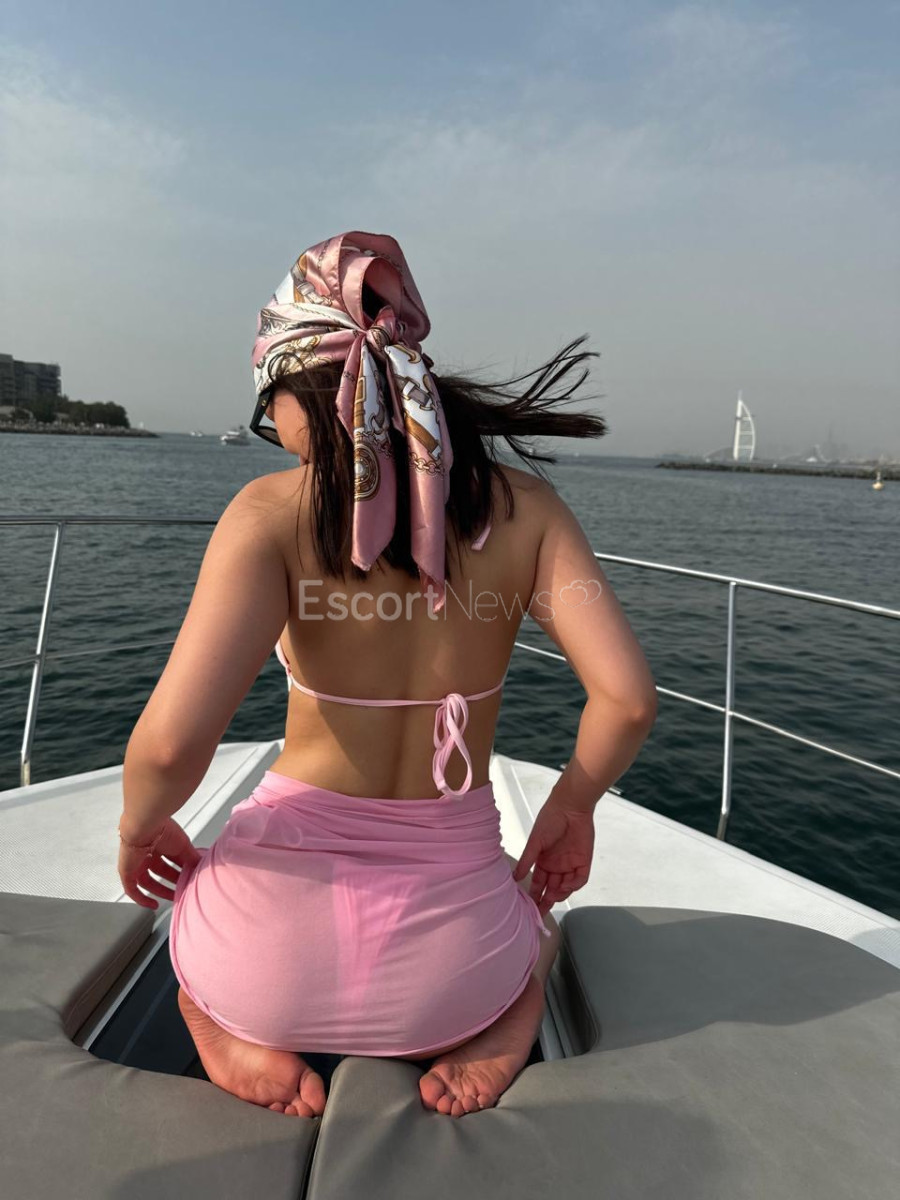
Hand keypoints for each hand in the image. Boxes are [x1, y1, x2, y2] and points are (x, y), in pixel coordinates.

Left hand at [117, 817, 200, 909]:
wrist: (144, 826)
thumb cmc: (162, 829)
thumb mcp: (184, 845)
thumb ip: (192, 858)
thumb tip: (201, 867)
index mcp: (160, 842)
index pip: (172, 860)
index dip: (181, 870)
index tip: (190, 879)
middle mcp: (148, 852)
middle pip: (161, 872)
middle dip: (173, 881)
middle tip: (183, 890)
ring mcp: (136, 862)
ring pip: (147, 881)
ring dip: (160, 891)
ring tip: (172, 898)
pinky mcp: (126, 871)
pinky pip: (132, 889)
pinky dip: (142, 899)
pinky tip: (152, 905)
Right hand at [512, 795, 594, 916]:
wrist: (570, 807)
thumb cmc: (550, 820)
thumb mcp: (535, 842)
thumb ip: (527, 861)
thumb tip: (515, 877)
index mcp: (543, 861)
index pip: (538, 884)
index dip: (534, 895)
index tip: (529, 908)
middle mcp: (556, 865)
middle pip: (551, 889)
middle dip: (546, 902)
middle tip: (540, 913)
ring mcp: (570, 864)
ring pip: (565, 887)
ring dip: (560, 894)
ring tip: (552, 898)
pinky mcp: (584, 861)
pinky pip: (579, 879)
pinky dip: (573, 885)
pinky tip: (566, 886)